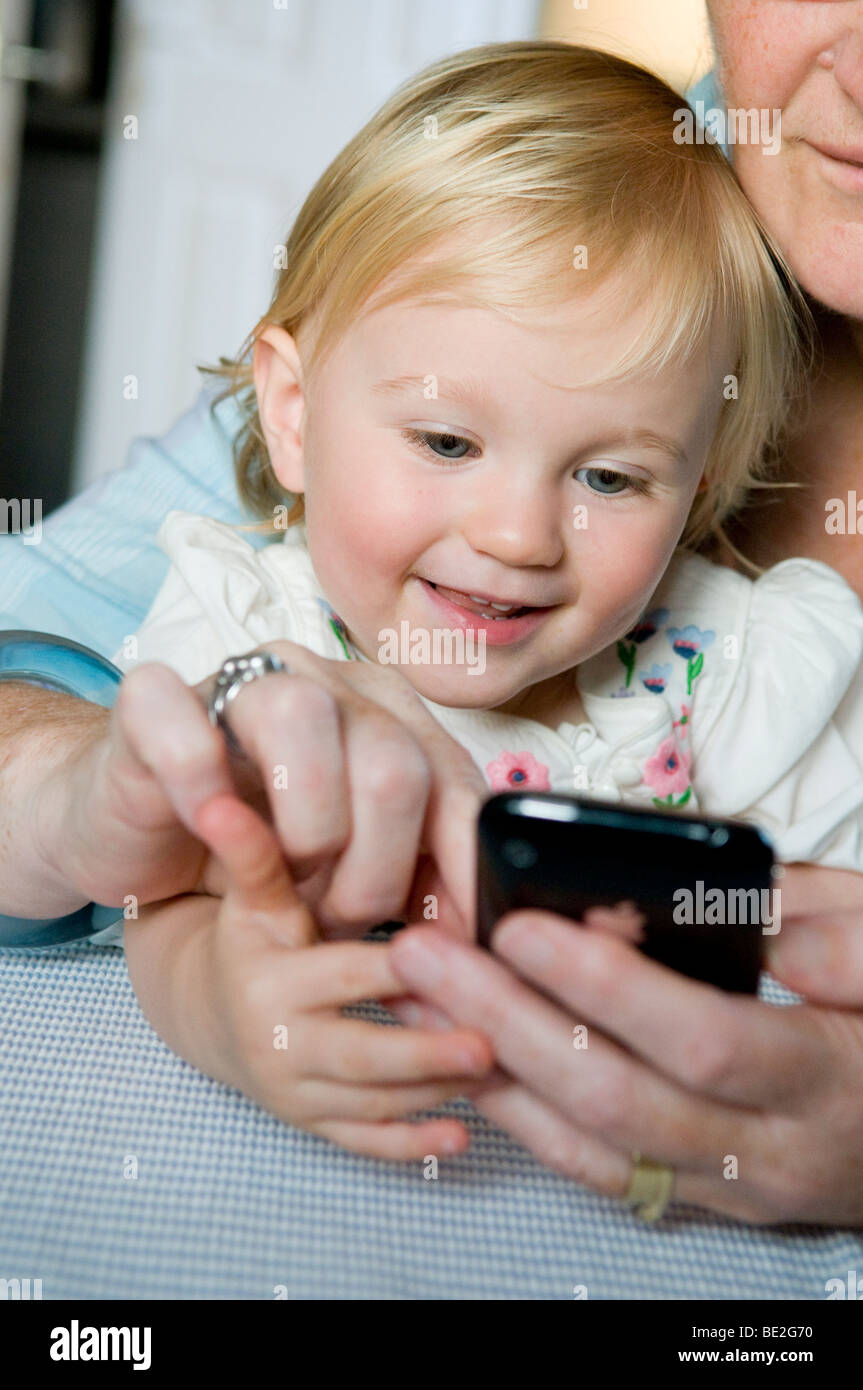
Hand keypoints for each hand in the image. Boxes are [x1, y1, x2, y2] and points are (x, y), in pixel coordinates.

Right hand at [54, 641, 484, 935]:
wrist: (137, 831)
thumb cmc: (257, 852)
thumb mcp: (354, 872)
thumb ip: (419, 880)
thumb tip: (483, 935)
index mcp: (391, 716)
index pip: (455, 784)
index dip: (461, 870)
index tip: (456, 946)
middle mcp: (328, 683)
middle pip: (393, 762)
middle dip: (374, 872)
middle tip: (335, 916)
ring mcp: (241, 681)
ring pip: (304, 719)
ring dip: (305, 830)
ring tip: (284, 881)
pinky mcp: (155, 701)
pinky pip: (188, 726)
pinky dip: (201, 787)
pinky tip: (211, 825)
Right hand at [129, 790, 493, 1159]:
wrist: (212, 1015)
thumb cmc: (250, 942)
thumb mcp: (254, 899)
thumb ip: (255, 854)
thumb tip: (217, 802)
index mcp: (272, 981)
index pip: (345, 974)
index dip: (400, 970)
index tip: (455, 962)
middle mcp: (280, 1044)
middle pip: (361, 1054)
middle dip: (426, 1053)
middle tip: (492, 1044)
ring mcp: (296, 1092)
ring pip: (372, 1101)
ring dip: (436, 1092)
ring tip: (503, 1073)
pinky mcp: (314, 1123)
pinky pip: (363, 1141)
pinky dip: (410, 1145)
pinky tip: (460, 1137)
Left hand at [388, 864, 862, 1223]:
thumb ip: (826, 929)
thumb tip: (735, 908)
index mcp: (822, 1077)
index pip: (699, 1040)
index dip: (607, 987)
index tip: (522, 926)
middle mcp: (766, 1149)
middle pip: (614, 1098)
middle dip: (506, 1022)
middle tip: (424, 954)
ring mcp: (724, 1184)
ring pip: (586, 1143)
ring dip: (487, 1068)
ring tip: (411, 997)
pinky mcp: (694, 1193)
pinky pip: (593, 1166)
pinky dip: (519, 1114)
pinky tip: (464, 1055)